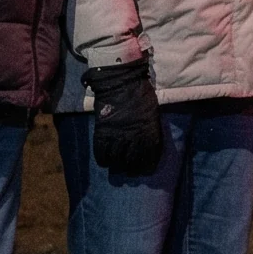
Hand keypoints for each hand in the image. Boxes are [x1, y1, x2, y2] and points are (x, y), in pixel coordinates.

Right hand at [87, 60, 163, 175]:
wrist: (121, 82)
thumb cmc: (140, 93)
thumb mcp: (152, 111)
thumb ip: (150, 128)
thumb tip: (148, 139)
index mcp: (149, 131)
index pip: (150, 156)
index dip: (147, 166)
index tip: (145, 169)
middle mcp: (133, 138)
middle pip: (132, 162)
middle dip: (132, 170)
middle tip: (130, 171)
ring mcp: (117, 136)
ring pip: (116, 161)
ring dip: (117, 167)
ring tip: (117, 168)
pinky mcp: (102, 133)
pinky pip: (101, 154)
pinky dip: (103, 160)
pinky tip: (105, 161)